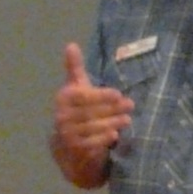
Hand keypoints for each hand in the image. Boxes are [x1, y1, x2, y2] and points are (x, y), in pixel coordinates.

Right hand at [51, 43, 133, 179]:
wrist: (68, 144)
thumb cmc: (78, 110)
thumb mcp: (77, 89)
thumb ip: (75, 69)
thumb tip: (71, 44)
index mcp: (64, 99)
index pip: (83, 96)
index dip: (100, 95)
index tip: (118, 93)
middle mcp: (61, 116)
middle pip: (90, 111)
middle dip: (112, 108)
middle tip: (130, 105)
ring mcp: (66, 133)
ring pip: (92, 126)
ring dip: (112, 122)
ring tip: (128, 119)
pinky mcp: (73, 148)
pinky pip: (90, 142)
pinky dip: (103, 139)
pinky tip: (115, 135)